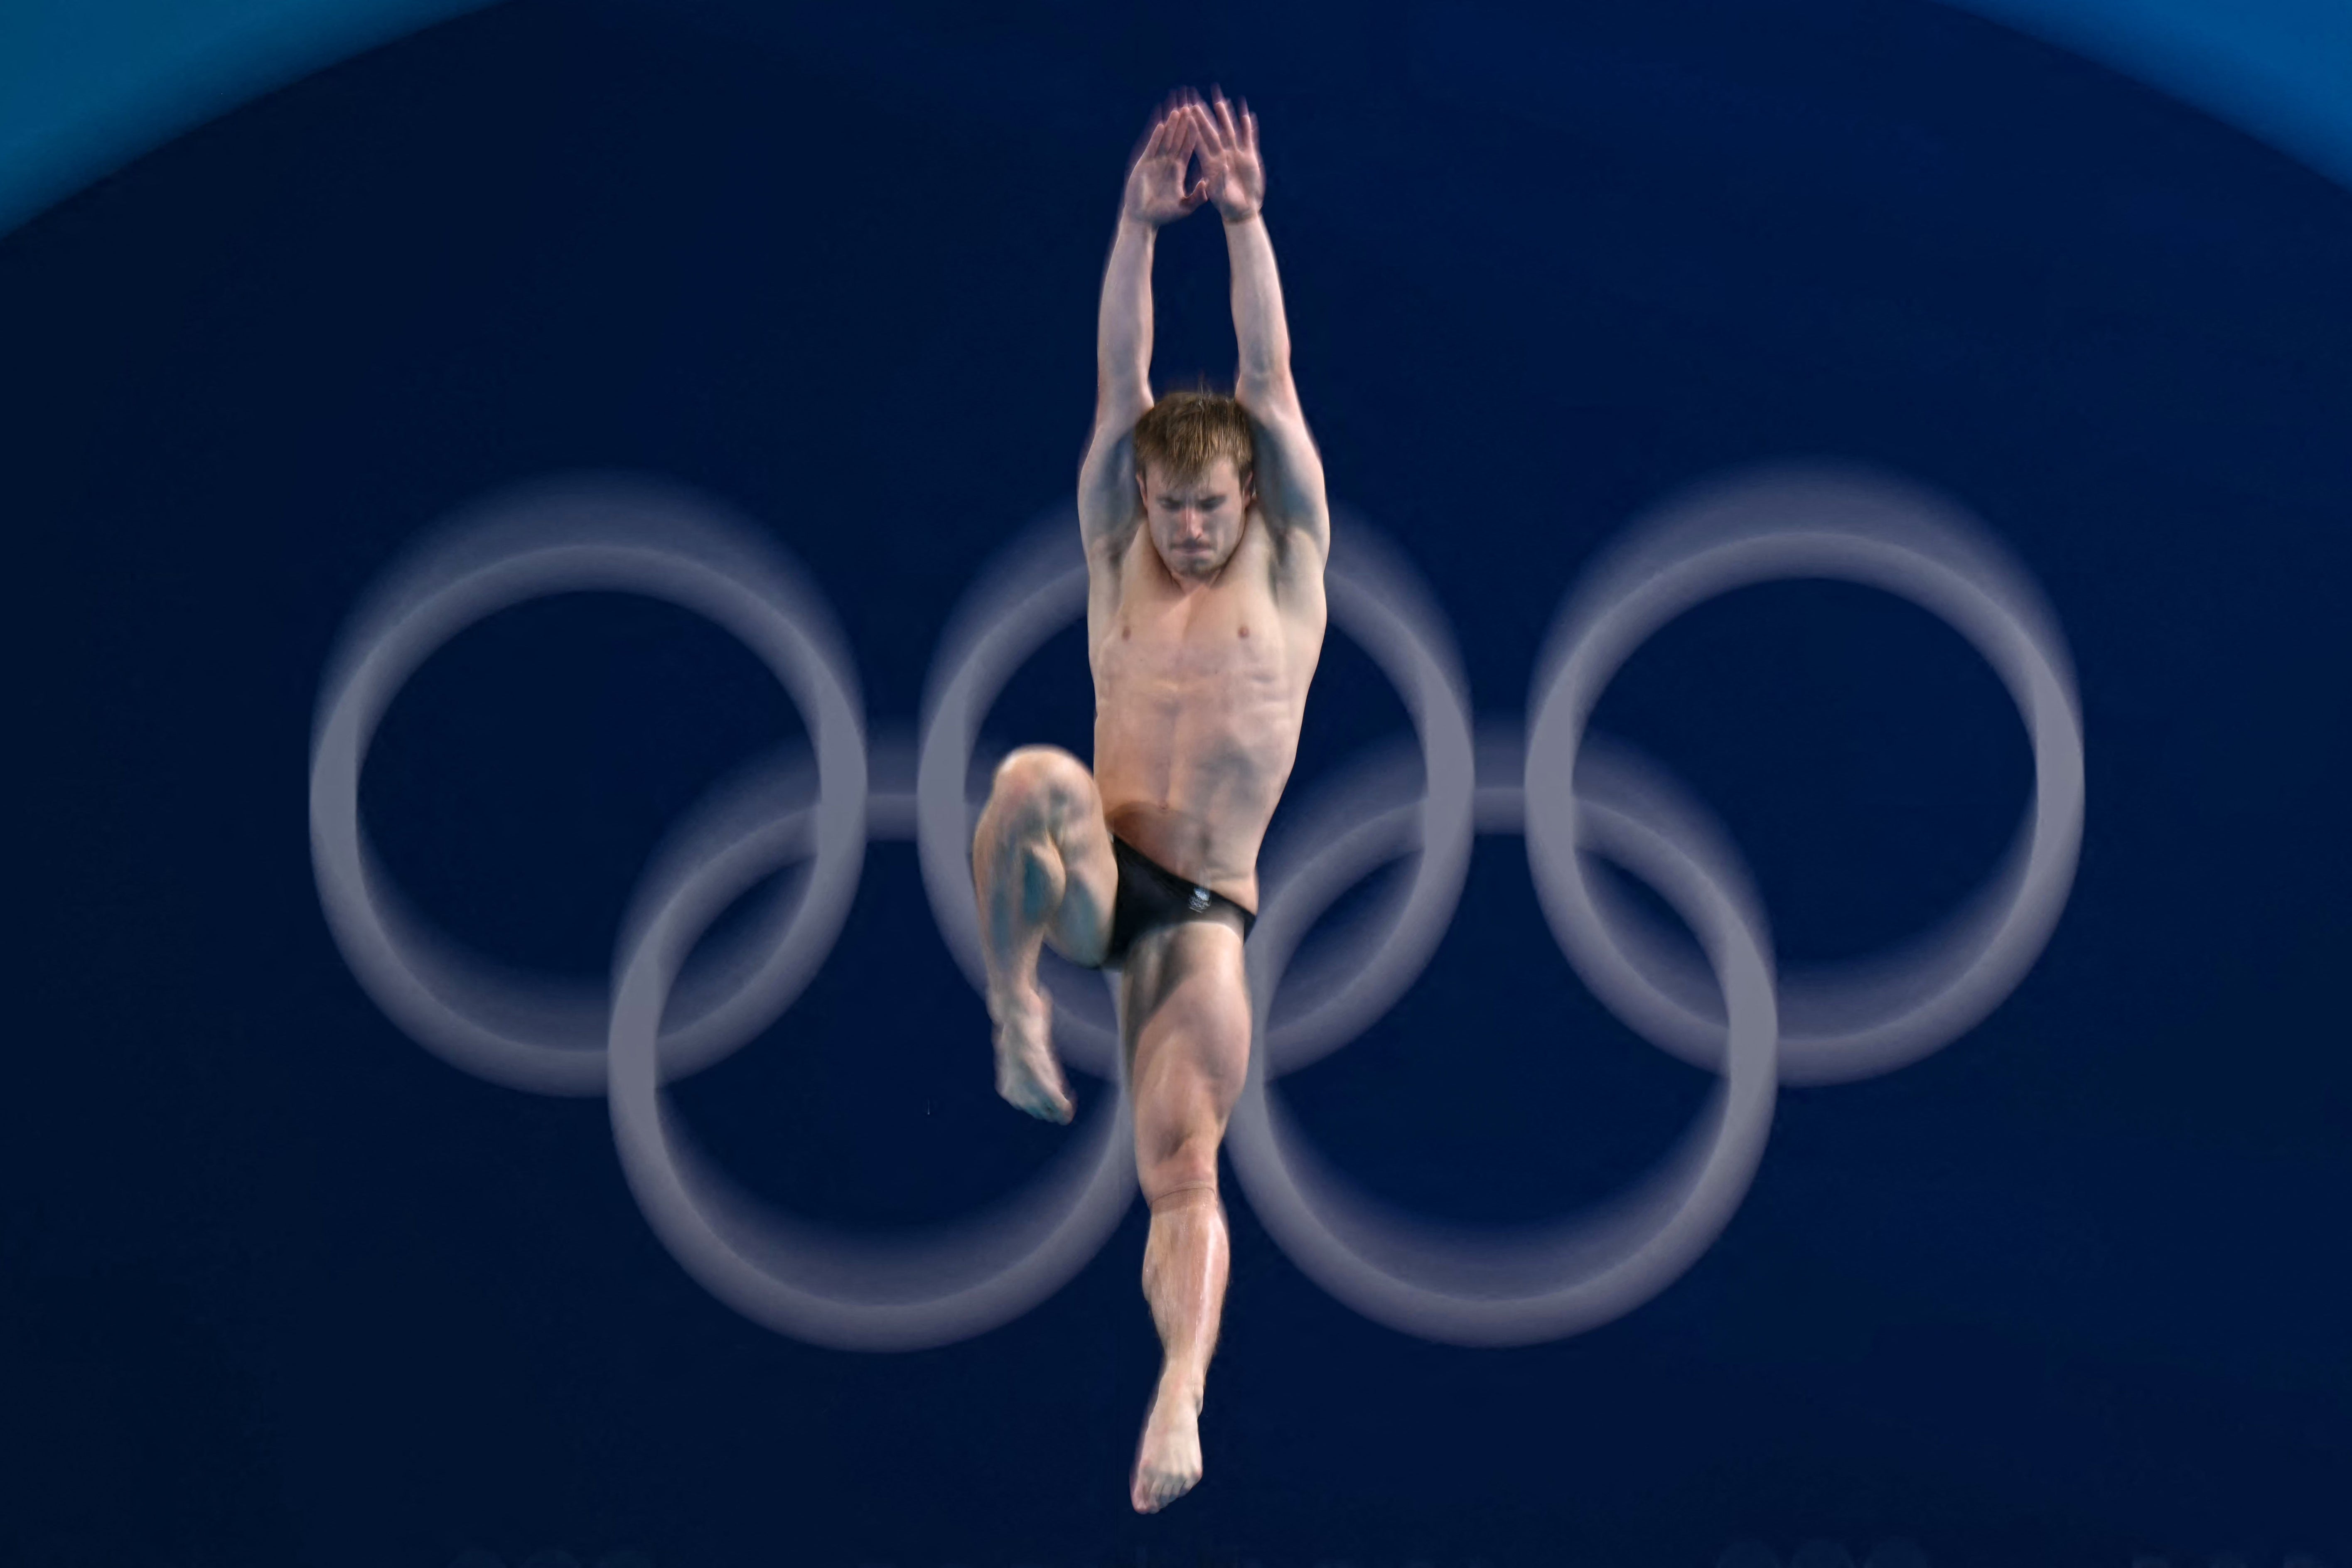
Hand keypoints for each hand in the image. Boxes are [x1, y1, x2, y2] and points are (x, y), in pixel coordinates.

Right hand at [1121, 102, 1207, 227]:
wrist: (1143, 220)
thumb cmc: (1163, 215)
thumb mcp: (1186, 206)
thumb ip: (1198, 195)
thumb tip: (1209, 183)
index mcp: (1178, 169)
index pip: (1188, 147)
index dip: (1194, 133)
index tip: (1202, 120)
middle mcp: (1167, 163)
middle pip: (1178, 138)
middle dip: (1184, 123)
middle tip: (1191, 105)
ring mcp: (1155, 162)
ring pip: (1165, 139)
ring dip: (1171, 125)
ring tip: (1178, 110)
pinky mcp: (1143, 164)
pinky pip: (1152, 147)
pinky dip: (1157, 137)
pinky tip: (1162, 125)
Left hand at [1186, 90, 1263, 222]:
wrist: (1242, 210)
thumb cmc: (1227, 206)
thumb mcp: (1221, 196)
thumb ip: (1221, 181)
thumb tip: (1224, 165)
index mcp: (1210, 164)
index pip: (1199, 142)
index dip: (1192, 128)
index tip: (1184, 115)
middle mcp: (1221, 156)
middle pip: (1211, 132)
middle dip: (1203, 117)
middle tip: (1194, 102)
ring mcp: (1236, 154)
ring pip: (1229, 131)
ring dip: (1224, 117)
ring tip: (1220, 101)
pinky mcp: (1250, 157)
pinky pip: (1249, 138)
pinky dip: (1248, 127)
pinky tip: (1246, 115)